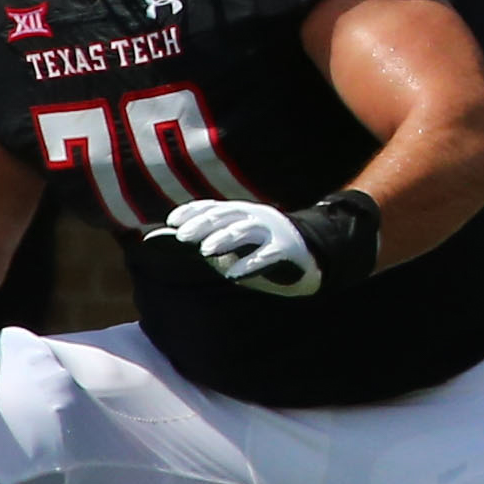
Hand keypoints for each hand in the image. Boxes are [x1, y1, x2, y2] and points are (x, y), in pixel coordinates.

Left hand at [151, 199, 329, 295]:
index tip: (172, 221)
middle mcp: (254, 216)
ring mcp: (272, 230)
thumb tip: (177, 248)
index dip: (192, 211)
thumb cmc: (261, 252)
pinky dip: (249, 264)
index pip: (212, 207)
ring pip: (244, 230)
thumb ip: (210, 246)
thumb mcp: (234, 247)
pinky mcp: (286, 249)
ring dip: (224, 239)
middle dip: (202, 225)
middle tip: (181, 236)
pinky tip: (233, 275)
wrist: (311, 255)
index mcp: (240, 212)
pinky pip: (267, 255)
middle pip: (225, 216)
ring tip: (205, 251)